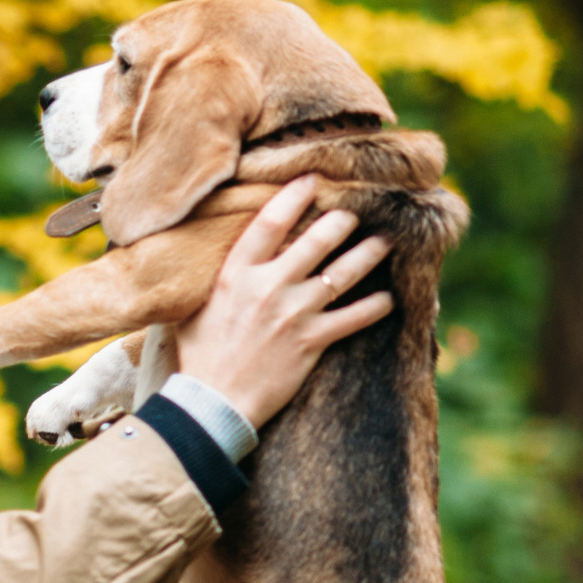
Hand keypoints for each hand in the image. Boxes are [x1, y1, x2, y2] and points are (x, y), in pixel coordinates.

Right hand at [176, 176, 395, 429]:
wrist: (211, 403)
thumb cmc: (198, 356)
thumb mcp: (193, 308)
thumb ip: (213, 281)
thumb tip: (213, 259)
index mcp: (235, 274)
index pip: (270, 222)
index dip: (295, 195)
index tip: (313, 180)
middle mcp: (267, 287)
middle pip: (316, 240)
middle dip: (342, 221)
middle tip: (356, 211)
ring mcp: (292, 314)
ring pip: (342, 272)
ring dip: (368, 253)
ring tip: (384, 241)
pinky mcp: (311, 341)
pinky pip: (354, 317)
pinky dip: (375, 306)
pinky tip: (388, 298)